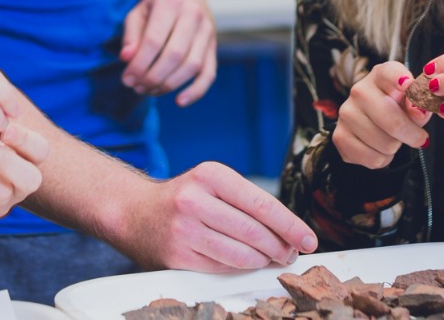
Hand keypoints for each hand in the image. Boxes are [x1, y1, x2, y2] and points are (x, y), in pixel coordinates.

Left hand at [119, 0, 217, 105]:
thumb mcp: (137, 13)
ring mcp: (207, 31)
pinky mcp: (214, 46)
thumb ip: (130, 35)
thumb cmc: (156, 6)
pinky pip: (209, 73)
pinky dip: (196, 91)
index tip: (126, 79)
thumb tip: (126, 58)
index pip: (154, 40)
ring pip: (192, 65)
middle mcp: (193, 14)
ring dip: (169, 84)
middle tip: (137, 87)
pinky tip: (180, 101)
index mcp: (170, 2)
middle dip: (153, 77)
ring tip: (150, 91)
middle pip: (174, 55)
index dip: (139, 63)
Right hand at [119, 162, 317, 271]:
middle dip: (281, 247)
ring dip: (263, 261)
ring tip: (270, 258)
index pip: (262, 204)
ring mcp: (184, 230)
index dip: (291, 225)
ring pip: (241, 254)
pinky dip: (240, 268)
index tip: (309, 240)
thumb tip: (290, 232)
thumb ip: (247, 203)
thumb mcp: (212, 185)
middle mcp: (195, 200)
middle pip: (254, 232)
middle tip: (290, 253)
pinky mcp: (177, 256)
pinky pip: (223, 268)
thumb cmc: (184, 199)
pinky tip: (244, 262)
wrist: (134, 213)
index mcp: (210, 175)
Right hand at [330, 60, 430, 167]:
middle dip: (412, 135)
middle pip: (392, 121)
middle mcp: (359, 91)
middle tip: (419, 138)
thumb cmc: (397, 108)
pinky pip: (373, 159)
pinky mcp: (339, 137)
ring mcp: (346, 114)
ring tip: (392, 139)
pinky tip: (379, 148)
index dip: (398, 78)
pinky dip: (383, 159)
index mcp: (380, 76)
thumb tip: (419, 110)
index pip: (388, 73)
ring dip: (395, 147)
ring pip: (385, 144)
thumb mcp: (412, 104)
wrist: (369, 122)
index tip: (407, 84)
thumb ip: (418, 105)